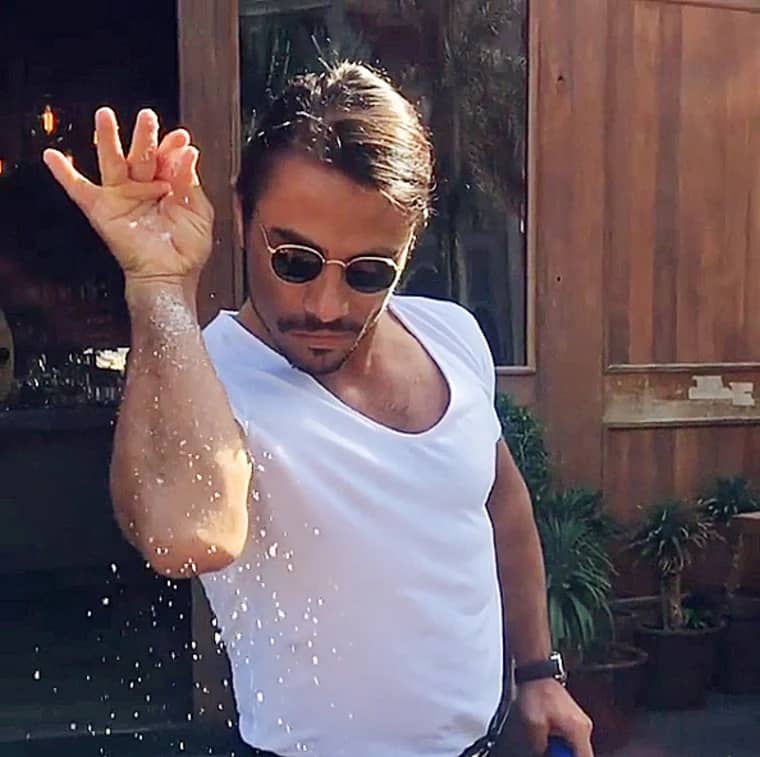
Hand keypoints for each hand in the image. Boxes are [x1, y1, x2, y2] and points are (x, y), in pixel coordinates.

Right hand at [42, 107, 213, 282]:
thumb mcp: (198, 212)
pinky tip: (53, 156)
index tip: (181, 138)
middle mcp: (142, 187)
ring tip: (105, 116)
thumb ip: (190, 182)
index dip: (172, 147)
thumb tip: (188, 153)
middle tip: (147, 117)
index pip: (167, 158)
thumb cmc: (187, 250)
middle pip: (140, 154)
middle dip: (144, 135)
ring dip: (107, 138)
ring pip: (112, 162)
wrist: (171, 276)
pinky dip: (64, 174)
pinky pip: (79, 190)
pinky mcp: (103, 211)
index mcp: (167, 186)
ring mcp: (121, 197)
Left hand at [516, 679, 593, 756]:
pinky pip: (570, 736)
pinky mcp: (573, 717)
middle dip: (564, 753)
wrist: (537, 672)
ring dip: (561, 747)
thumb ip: (541, 746)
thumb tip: (543, 753)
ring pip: (574, 745)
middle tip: (549, 747)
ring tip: (546, 737)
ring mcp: (580, 721)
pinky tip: (547, 732)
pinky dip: (561, 739)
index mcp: (579, 730)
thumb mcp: (534, 724)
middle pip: (580, 753)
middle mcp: (584, 726)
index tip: (558, 756)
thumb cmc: (537, 692)